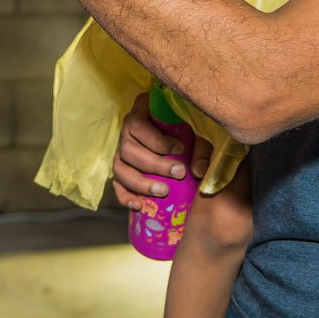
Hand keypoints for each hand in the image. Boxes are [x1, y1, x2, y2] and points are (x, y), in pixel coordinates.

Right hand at [111, 93, 210, 208]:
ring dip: (140, 183)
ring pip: (120, 168)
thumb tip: (198, 170)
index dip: (157, 140)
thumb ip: (201, 147)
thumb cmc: (188, 126)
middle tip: (178, 173)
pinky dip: (125, 196)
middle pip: (128, 149)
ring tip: (163, 191)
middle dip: (154, 164)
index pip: (138, 126)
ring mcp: (121, 151)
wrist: (182, 134)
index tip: (180, 148)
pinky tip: (139, 205)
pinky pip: (117, 184)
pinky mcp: (122, 170)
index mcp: (141, 112)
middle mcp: (127, 130)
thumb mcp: (198, 130)